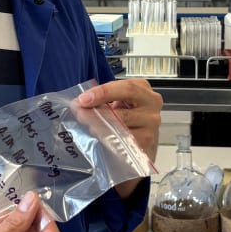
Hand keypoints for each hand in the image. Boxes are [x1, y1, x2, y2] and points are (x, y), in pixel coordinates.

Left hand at [78, 78, 162, 195]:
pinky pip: (124, 141)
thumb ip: (104, 100)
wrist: (140, 144)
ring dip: (100, 127)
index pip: (126, 87)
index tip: (83, 99)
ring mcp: (151, 125)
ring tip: (86, 126)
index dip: (103, 92)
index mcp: (143, 89)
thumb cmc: (128, 119)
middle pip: (123, 109)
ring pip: (122, 127)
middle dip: (97, 112)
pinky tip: (99, 138)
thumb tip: (79, 103)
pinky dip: (109, 140)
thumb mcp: (119, 103)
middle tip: (80, 113)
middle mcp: (151, 105)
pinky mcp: (147, 143)